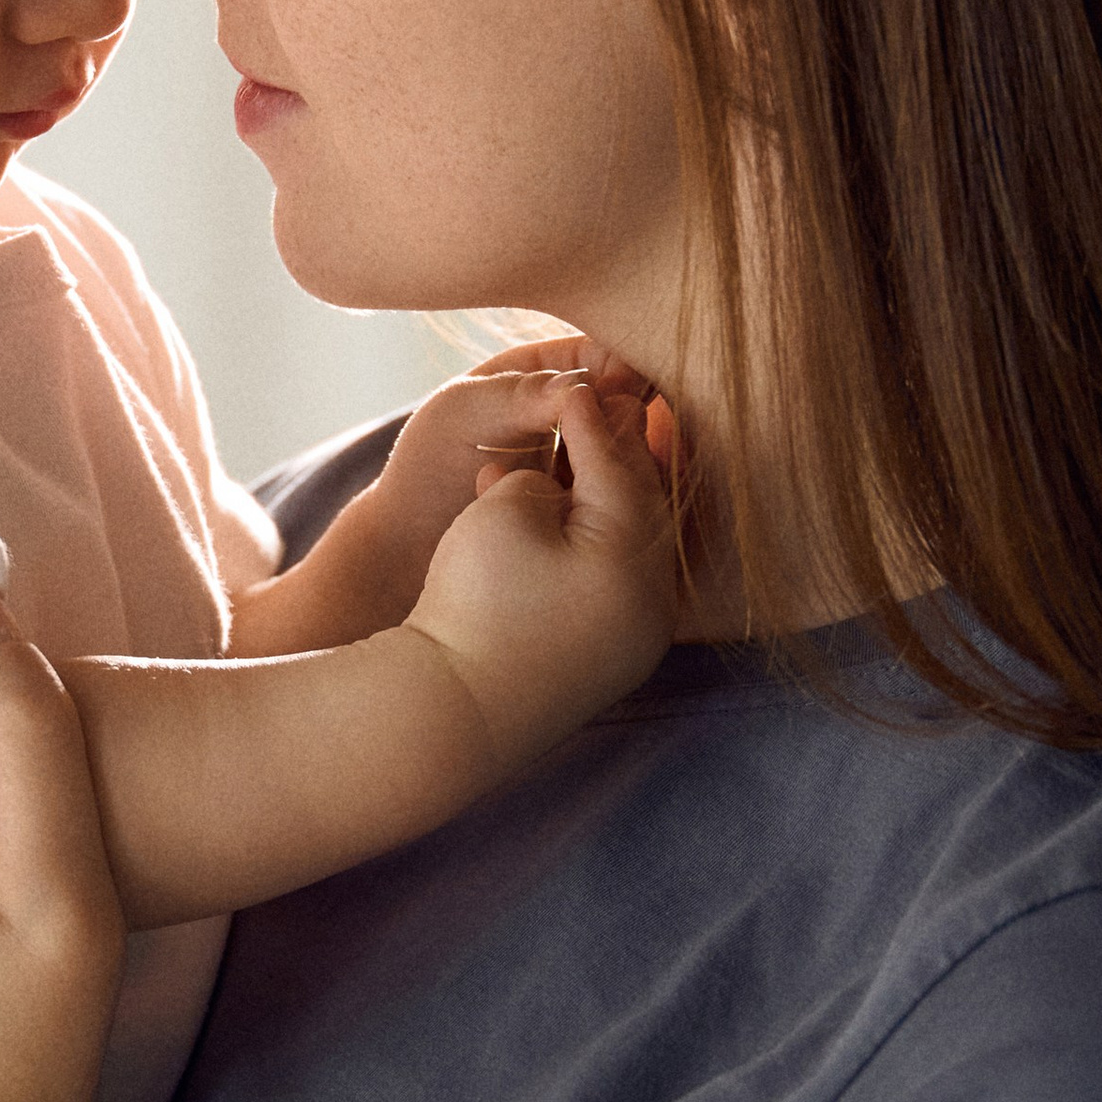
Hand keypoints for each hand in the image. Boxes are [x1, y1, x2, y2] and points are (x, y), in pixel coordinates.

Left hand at [331, 344, 664, 628]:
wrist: (409, 551)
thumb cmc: (426, 472)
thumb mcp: (465, 415)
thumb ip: (522, 396)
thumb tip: (585, 385)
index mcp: (535, 372)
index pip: (598, 353)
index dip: (622, 365)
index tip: (630, 388)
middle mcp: (565, 414)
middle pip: (622, 398)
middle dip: (631, 413)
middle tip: (627, 434)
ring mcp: (580, 462)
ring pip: (625, 445)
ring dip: (630, 454)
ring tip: (620, 469)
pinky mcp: (586, 506)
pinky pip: (618, 487)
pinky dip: (624, 489)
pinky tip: (623, 498)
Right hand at [405, 374, 685, 756]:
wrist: (448, 714)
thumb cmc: (474, 604)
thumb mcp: (505, 512)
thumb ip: (544, 478)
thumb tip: (559, 489)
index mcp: (637, 559)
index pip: (621, 468)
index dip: (594, 421)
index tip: (576, 388)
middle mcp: (653, 604)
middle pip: (640, 510)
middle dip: (611, 459)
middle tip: (594, 413)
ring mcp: (635, 641)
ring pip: (626, 551)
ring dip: (594, 506)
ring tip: (559, 468)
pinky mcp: (607, 664)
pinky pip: (608, 589)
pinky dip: (585, 551)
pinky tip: (549, 530)